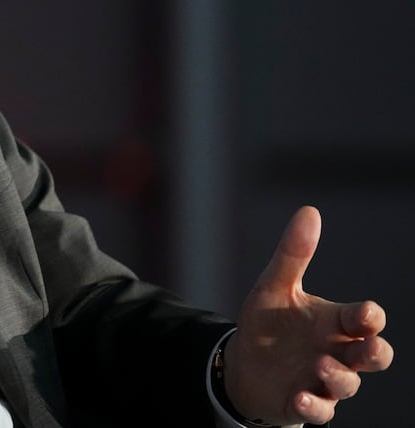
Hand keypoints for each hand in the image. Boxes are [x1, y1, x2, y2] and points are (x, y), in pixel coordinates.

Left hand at [224, 206, 392, 425]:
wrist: (244, 364)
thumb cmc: (268, 324)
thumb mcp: (274, 288)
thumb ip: (293, 255)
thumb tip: (310, 211)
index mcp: (334, 322)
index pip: (363, 320)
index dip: (369, 318)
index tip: (366, 313)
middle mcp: (336, 352)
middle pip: (374, 356)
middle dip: (375, 352)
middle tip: (367, 347)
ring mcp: (323, 380)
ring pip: (348, 385)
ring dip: (340, 377)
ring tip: (322, 365)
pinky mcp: (304, 403)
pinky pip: (319, 412)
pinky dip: (313, 406)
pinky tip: (300, 397)